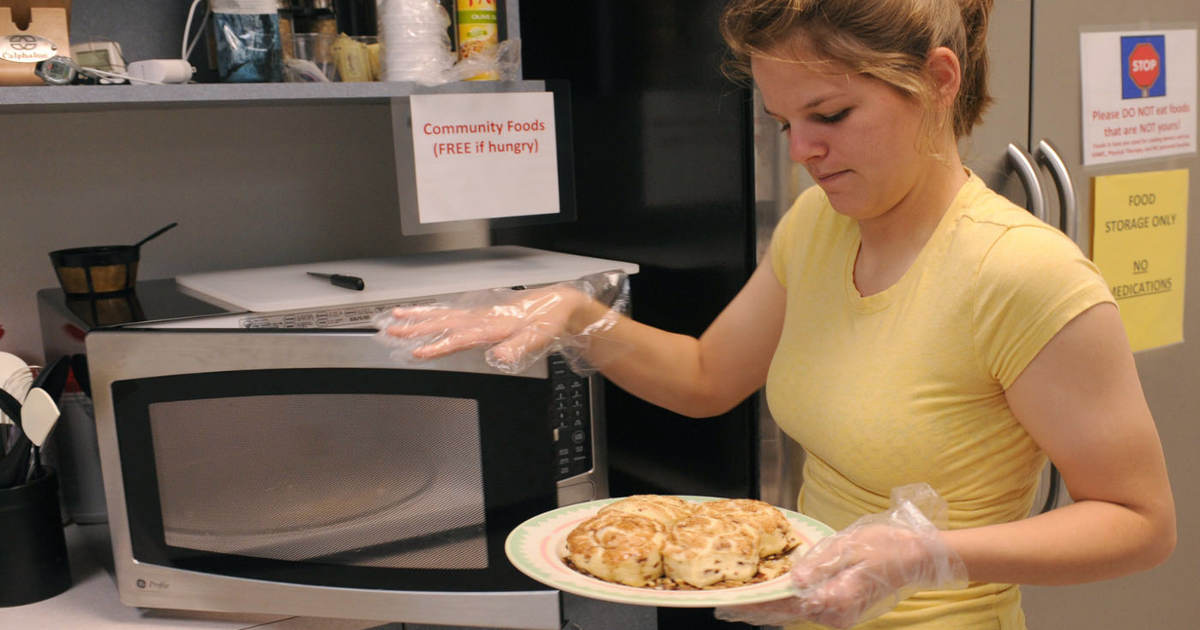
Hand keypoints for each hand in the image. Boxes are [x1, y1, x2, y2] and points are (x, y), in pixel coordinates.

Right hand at [374, 270, 628, 374]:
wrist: (558, 306)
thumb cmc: (548, 322)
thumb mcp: (538, 339)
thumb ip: (517, 348)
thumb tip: (498, 358)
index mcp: (492, 326)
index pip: (459, 337)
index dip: (438, 345)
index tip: (418, 352)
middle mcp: (481, 317)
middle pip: (442, 322)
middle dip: (416, 327)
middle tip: (391, 330)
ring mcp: (479, 313)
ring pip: (442, 314)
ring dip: (418, 317)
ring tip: (395, 318)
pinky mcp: (481, 313)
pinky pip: (451, 311)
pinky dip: (433, 312)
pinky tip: (422, 314)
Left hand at [715, 483, 966, 628]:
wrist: (918, 559)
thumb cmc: (886, 547)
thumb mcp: (851, 547)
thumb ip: (820, 565)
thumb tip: (794, 580)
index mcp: (834, 600)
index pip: (786, 605)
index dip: (756, 605)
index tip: (731, 605)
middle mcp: (835, 614)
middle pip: (786, 615)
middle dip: (755, 612)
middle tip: (723, 610)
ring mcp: (839, 615)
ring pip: (795, 615)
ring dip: (768, 611)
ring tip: (739, 608)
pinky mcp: (842, 609)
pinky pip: (806, 612)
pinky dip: (784, 609)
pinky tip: (770, 604)